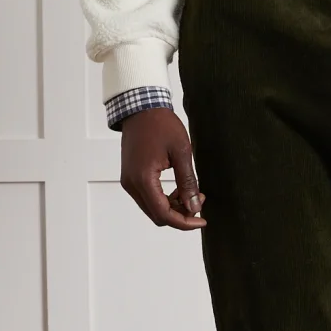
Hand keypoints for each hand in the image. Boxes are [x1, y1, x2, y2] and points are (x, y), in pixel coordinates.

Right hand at [120, 108, 205, 229]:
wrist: (141, 108)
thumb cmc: (161, 125)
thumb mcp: (182, 153)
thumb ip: (188, 182)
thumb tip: (194, 206)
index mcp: (143, 179)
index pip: (163, 214)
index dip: (184, 222)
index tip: (202, 220)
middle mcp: (132, 184)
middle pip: (157, 215)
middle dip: (180, 215)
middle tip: (199, 202)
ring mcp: (129, 181)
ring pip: (152, 208)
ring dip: (173, 207)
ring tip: (192, 194)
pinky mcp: (131, 177)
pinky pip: (148, 197)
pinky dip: (164, 199)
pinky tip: (179, 189)